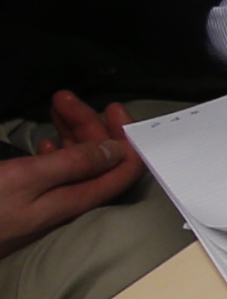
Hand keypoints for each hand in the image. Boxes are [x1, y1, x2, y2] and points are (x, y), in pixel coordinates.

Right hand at [0, 96, 150, 254]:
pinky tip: (44, 141)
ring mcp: (48, 201)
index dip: (125, 137)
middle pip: (96, 159)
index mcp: (77, 199)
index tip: (112, 107)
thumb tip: (118, 151)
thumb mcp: (29, 178)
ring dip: (69, 131)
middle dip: (87, 124)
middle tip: (63, 97)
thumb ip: (74, 164)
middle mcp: (69, 202)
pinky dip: (53, 151)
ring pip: (73, 161)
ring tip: (56, 104)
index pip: (123, 170)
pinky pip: (53, 173)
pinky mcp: (28, 200)